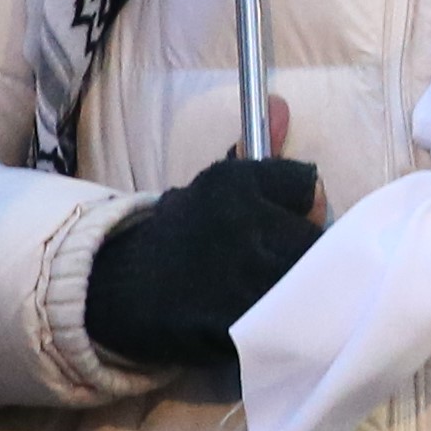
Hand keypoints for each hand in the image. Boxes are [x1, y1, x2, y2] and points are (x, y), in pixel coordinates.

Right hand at [81, 153, 322, 370]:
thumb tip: (286, 104)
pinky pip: (288, 321)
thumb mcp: (214, 187)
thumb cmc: (175, 236)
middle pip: (314, 239)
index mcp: (236, 182)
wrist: (116, 291)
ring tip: (271, 292)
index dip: (301, 207)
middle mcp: (245, 222)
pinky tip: (259, 318)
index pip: (306, 186)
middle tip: (277, 264)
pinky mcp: (242, 325)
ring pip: (309, 282)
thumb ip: (259, 154)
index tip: (286, 218)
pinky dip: (281, 322)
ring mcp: (245, 277)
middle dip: (303, 253)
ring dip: (297, 290)